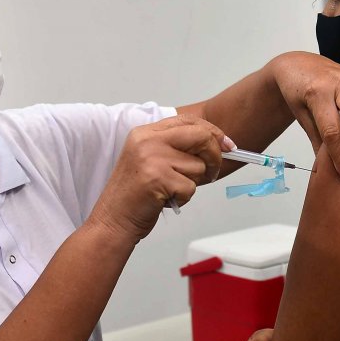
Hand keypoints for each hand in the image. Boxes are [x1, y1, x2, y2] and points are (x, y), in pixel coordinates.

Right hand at [88, 114, 227, 242]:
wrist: (113, 220)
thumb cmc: (134, 195)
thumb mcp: (150, 160)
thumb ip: (177, 148)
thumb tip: (217, 145)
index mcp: (145, 132)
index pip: (189, 121)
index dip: (213, 132)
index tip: (226, 145)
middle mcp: (148, 141)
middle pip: (201, 137)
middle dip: (214, 156)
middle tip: (210, 172)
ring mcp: (152, 158)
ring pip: (198, 166)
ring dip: (191, 183)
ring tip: (170, 189)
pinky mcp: (157, 178)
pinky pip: (191, 187)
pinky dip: (184, 197)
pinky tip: (166, 199)